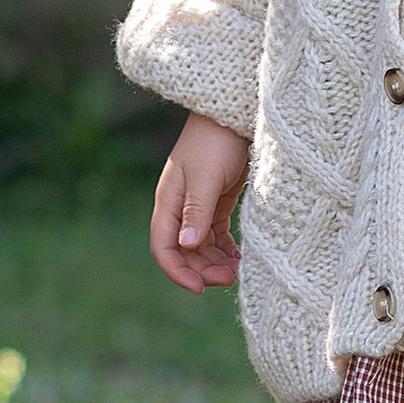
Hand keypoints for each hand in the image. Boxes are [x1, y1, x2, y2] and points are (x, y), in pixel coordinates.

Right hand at [150, 113, 250, 292]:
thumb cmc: (217, 140)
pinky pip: (216, 237)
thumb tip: (186, 246)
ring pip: (201, 247)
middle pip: (184, 252)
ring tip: (239, 271)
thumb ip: (197, 212)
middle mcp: (181, 207)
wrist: (234, 112)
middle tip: (231, 279)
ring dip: (216, 263)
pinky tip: (240, 258)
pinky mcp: (217, 202)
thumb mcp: (207, 176)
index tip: (199, 289)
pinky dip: (226, 251)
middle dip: (204, 270)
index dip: (178, 272)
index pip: (163, 247)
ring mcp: (198, 206)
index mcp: (170, 201)